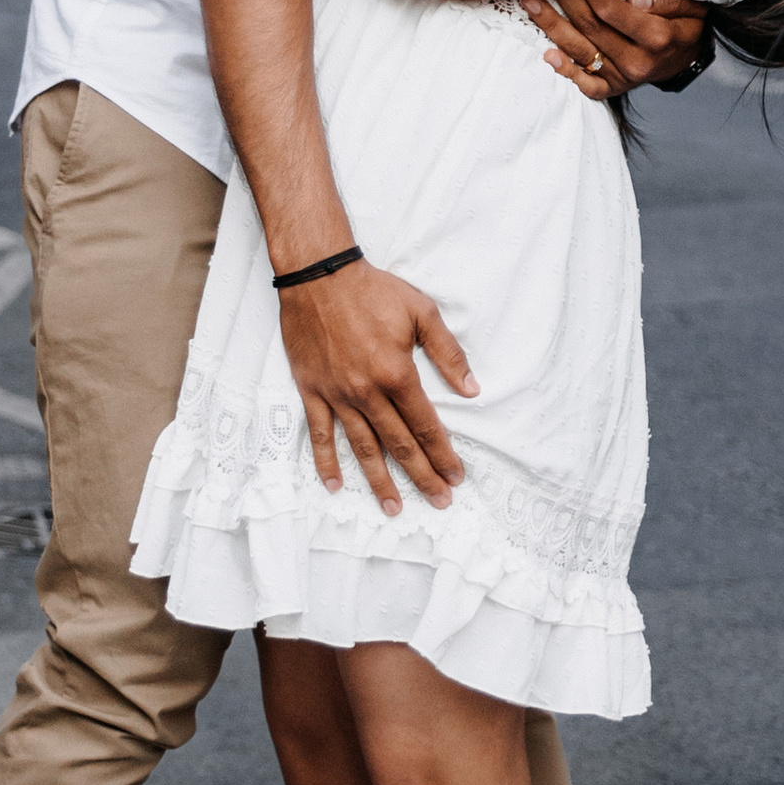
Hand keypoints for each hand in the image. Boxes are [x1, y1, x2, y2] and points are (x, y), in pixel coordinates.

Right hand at [277, 256, 476, 513]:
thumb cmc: (374, 291)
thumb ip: (448, 354)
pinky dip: (327, 461)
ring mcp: (337, 395)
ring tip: (394, 507)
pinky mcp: (312, 391)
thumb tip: (472, 390)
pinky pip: (320, 434)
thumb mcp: (422, 312)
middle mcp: (367, 392)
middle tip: (439, 501)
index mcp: (396, 374)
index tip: (456, 476)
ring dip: (379, 480)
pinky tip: (335, 485)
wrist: (319, 276)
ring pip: (362, 447)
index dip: (442, 453)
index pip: (425, 425)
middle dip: (421, 476)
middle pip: (399, 444)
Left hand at [520, 0, 711, 101]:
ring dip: (552, 26)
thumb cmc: (686, 25)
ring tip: (530, 2)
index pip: (610, 10)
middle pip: (590, 27)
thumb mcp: (691, 7)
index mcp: (657, 38)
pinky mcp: (613, 90)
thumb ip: (667, 1)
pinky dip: (565, 72)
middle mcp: (637, 62)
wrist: (687, 60)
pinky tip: (547, 55)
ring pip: (580, 51)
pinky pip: (586, 86)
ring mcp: (623, 79)